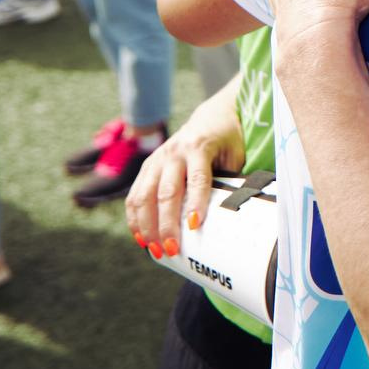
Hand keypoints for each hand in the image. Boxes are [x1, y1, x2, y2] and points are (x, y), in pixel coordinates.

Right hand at [127, 101, 245, 252]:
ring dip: (147, 227)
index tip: (195, 225)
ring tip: (156, 250)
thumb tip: (225, 218)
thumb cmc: (227, 142)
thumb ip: (228, 181)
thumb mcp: (234, 156)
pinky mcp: (146, 167)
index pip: (197, 178)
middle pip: (166, 192)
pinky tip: (141, 238)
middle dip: (167, 224)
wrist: (211, 118)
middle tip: (172, 249)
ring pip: (144, 196)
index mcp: (199, 147)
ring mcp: (157, 159)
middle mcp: (174, 152)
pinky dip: (135, 219)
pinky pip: (134, 195)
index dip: (195, 203)